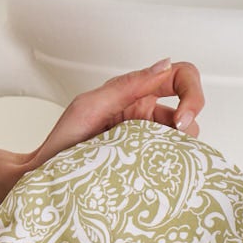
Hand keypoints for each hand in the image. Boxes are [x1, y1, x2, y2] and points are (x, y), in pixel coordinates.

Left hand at [24, 56, 204, 173]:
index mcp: (135, 92)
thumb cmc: (62, 143)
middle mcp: (145, 113)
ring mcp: (148, 139)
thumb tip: (164, 65)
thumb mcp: (90, 106)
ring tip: (155, 162)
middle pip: (190, 108)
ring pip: (186, 137)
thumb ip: (127, 85)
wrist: (50, 177)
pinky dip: (173, 165)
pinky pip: (172, 160)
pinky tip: (157, 174)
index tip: (181, 120)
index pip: (179, 76)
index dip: (192, 93)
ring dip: (180, 148)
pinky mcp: (147, 163)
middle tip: (175, 146)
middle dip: (190, 124)